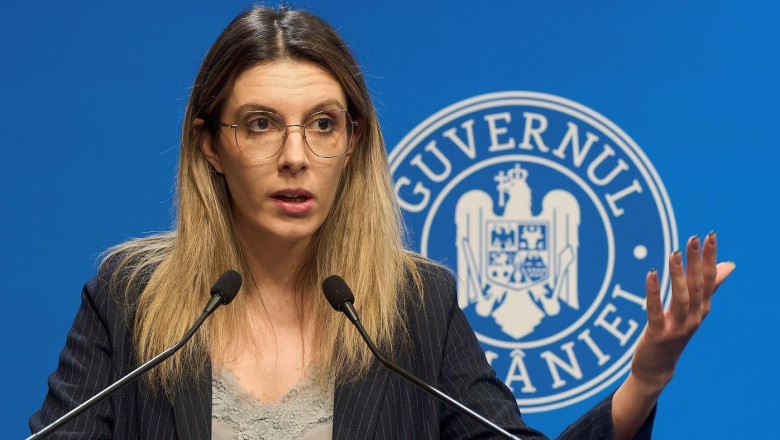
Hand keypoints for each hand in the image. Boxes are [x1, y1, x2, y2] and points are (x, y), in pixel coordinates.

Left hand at [630, 232, 734, 391]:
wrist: (657, 367)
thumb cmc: (674, 333)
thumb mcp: (693, 310)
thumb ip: (709, 287)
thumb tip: (729, 264)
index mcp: (702, 309)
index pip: (710, 279)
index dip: (710, 257)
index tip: (710, 235)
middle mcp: (694, 318)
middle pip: (697, 286)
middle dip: (696, 261)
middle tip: (693, 237)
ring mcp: (678, 328)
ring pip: (680, 298)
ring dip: (677, 274)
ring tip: (674, 253)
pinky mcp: (658, 334)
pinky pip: (656, 310)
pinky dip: (654, 291)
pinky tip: (651, 273)